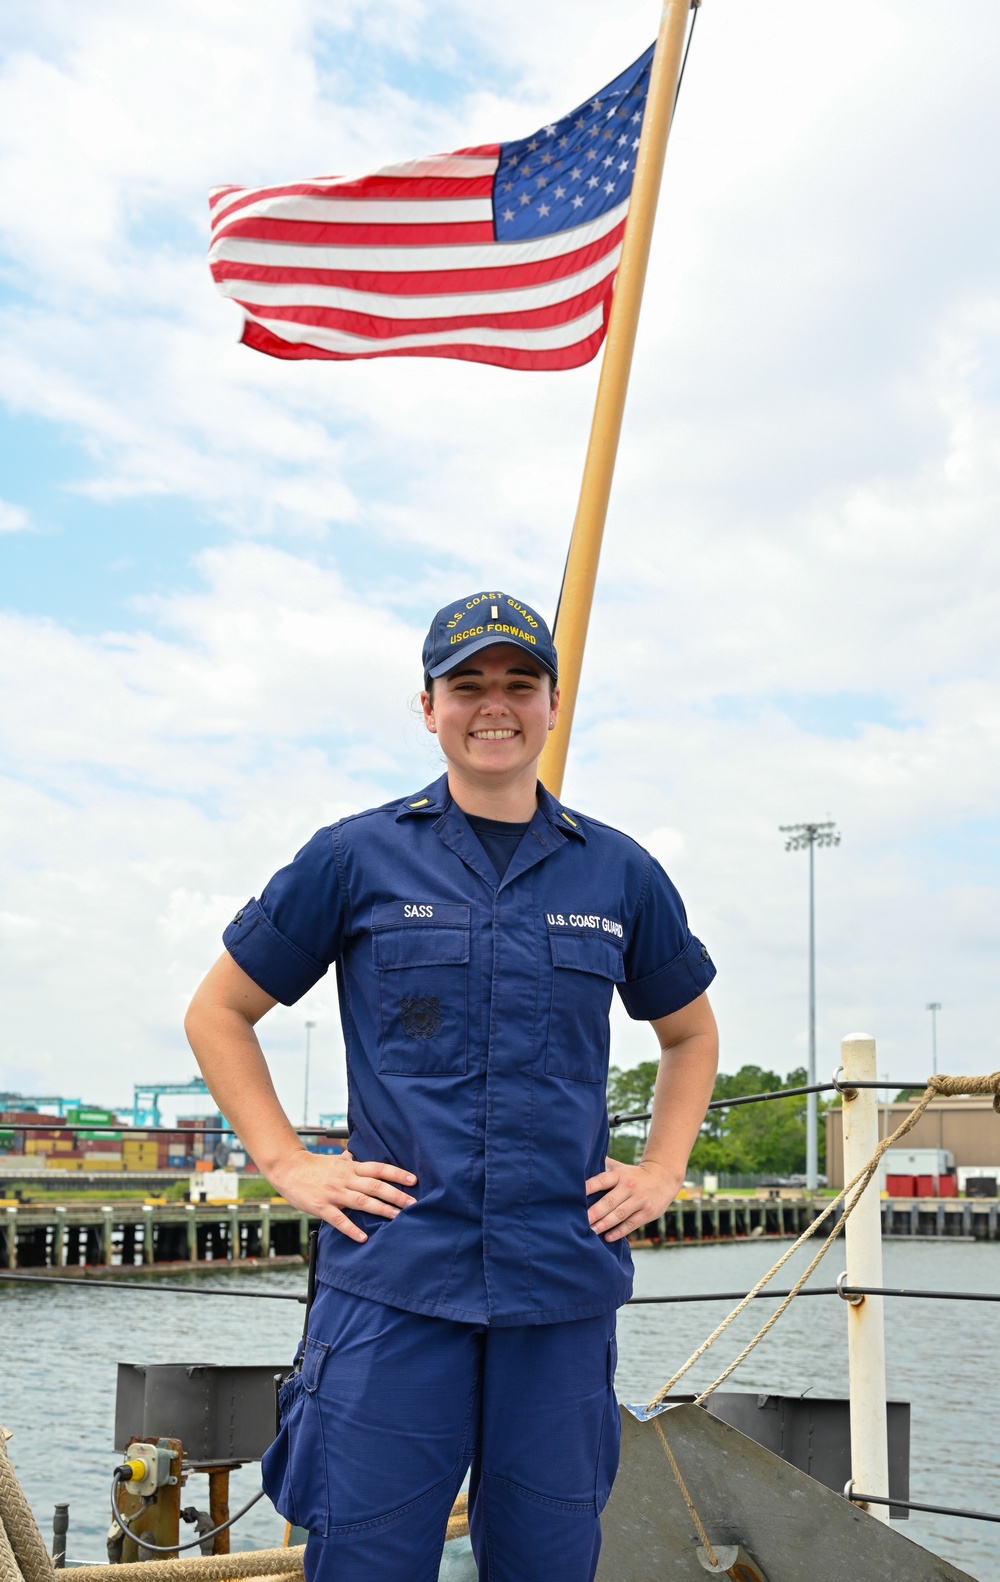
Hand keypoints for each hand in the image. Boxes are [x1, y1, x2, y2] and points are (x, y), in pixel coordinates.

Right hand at [267, 1148, 416, 1242]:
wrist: (289, 1169)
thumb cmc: (314, 1166)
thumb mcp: (336, 1159)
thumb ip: (351, 1160)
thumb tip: (361, 1155)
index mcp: (351, 1167)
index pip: (378, 1169)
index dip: (396, 1174)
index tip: (413, 1180)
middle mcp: (346, 1179)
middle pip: (374, 1186)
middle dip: (395, 1194)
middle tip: (412, 1203)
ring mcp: (334, 1193)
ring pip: (361, 1201)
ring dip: (380, 1209)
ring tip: (397, 1217)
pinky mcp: (322, 1206)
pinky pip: (338, 1219)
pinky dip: (351, 1228)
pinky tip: (362, 1237)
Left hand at [586, 1157, 681, 1242]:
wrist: (664, 1178)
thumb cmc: (634, 1175)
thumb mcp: (620, 1168)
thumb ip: (603, 1166)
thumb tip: (580, 1162)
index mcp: (619, 1175)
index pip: (601, 1180)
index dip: (589, 1187)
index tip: (575, 1196)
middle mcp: (629, 1187)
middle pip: (609, 1201)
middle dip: (594, 1212)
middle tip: (581, 1220)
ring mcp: (639, 1200)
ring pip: (619, 1214)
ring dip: (604, 1224)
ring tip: (591, 1231)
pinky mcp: (647, 1213)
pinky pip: (631, 1224)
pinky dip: (619, 1232)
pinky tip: (607, 1237)